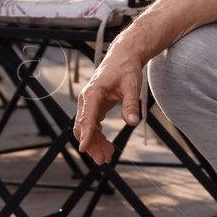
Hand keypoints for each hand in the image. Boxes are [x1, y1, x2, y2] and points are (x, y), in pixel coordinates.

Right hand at [73, 45, 145, 163]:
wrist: (123, 56)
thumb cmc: (126, 68)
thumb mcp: (132, 85)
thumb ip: (131, 104)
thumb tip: (132, 121)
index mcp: (93, 93)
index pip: (86, 118)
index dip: (86, 135)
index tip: (84, 149)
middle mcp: (87, 99)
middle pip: (83, 127)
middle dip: (91, 145)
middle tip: (104, 160)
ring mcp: (89, 103)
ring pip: (86, 128)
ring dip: (95, 143)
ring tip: (107, 157)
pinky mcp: (95, 106)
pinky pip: (92, 125)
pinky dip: (98, 137)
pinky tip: (107, 146)